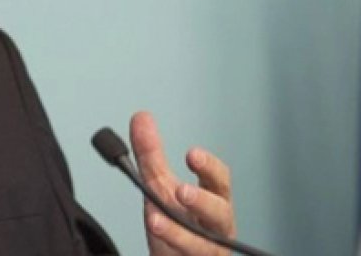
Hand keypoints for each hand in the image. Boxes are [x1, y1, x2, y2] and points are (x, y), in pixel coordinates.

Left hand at [130, 111, 235, 255]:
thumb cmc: (178, 226)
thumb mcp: (161, 188)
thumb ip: (152, 156)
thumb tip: (141, 117)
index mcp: (212, 202)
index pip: (219, 181)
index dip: (209, 168)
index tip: (191, 155)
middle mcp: (214, 227)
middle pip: (220, 214)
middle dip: (203, 202)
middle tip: (182, 191)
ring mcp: (208, 250)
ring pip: (204, 244)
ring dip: (180, 233)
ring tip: (157, 220)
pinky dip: (173, 247)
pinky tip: (155, 233)